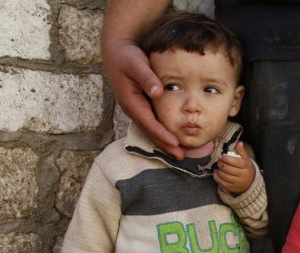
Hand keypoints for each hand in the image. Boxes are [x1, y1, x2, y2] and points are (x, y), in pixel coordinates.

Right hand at [102, 38, 184, 158]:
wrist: (117, 49)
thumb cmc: (126, 56)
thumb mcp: (136, 64)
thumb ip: (147, 78)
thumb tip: (157, 92)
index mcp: (130, 101)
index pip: (148, 123)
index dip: (162, 135)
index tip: (175, 144)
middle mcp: (132, 108)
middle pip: (150, 131)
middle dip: (165, 145)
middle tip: (182, 157)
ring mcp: (136, 107)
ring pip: (151, 129)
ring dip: (165, 141)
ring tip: (180, 152)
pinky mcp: (141, 104)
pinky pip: (152, 121)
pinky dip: (162, 131)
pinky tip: (173, 137)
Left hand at [214, 142, 255, 193]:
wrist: (250, 182)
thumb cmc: (246, 169)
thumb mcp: (246, 160)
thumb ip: (242, 152)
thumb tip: (240, 143)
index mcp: (245, 166)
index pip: (234, 162)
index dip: (226, 158)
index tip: (222, 157)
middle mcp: (242, 175)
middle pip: (228, 169)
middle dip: (221, 164)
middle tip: (219, 162)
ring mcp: (237, 182)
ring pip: (224, 176)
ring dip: (218, 171)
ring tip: (217, 167)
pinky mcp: (232, 188)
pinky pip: (222, 183)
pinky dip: (217, 177)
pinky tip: (216, 173)